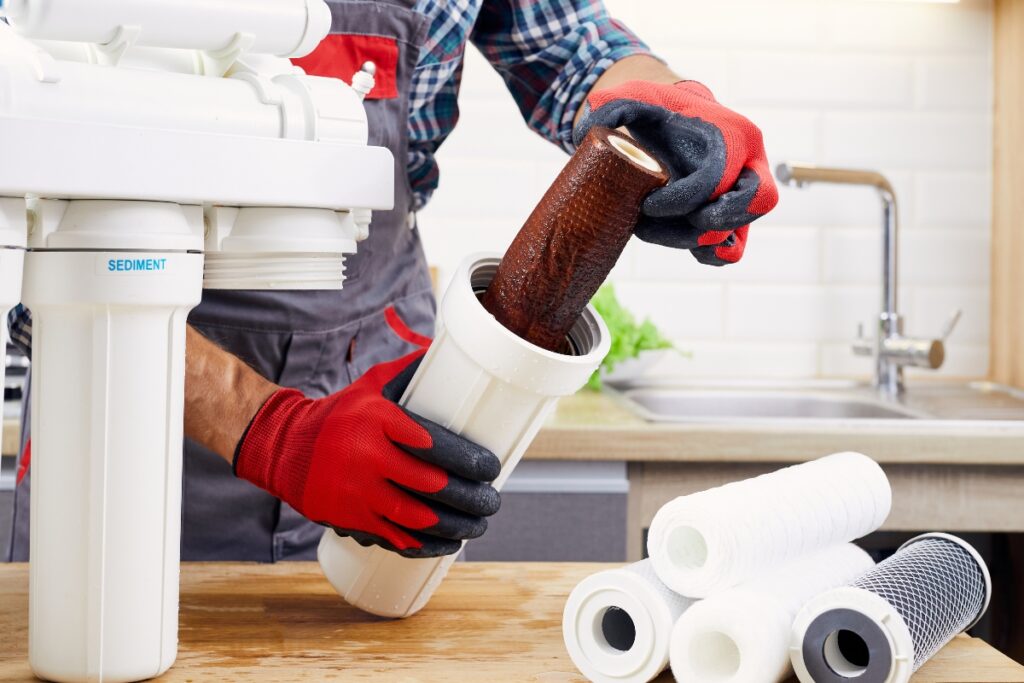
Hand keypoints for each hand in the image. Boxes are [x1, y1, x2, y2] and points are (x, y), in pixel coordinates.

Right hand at [234, 350, 501, 557]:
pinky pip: (396, 538)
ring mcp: (358, 492)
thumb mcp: (371, 385)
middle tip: (491, 500)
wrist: (284, 448)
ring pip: (418, 518)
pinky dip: (427, 545)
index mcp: (379, 420)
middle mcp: (368, 457)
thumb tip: (451, 354)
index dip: (468, 460)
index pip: (434, 443)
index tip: (491, 467)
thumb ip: (411, 373)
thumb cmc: (340, 415)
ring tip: (478, 525)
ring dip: (455, 526)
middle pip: (432, 485)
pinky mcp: (351, 519)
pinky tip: (449, 544)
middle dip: (470, 497)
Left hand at [574, 80, 777, 265]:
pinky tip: (673, 236)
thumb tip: (587, 131)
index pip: (718, 178)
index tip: (647, 204)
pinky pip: (732, 252)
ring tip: (651, 229)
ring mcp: (747, 196)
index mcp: (737, 136)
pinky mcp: (736, 220)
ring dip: (688, 242)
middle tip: (658, 217)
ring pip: (733, 237)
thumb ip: (613, 104)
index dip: (680, 200)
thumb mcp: (637, 97)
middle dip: (700, 223)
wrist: (684, 120)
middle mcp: (753, 166)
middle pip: (752, 205)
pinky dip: (704, 254)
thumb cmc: (663, 110)